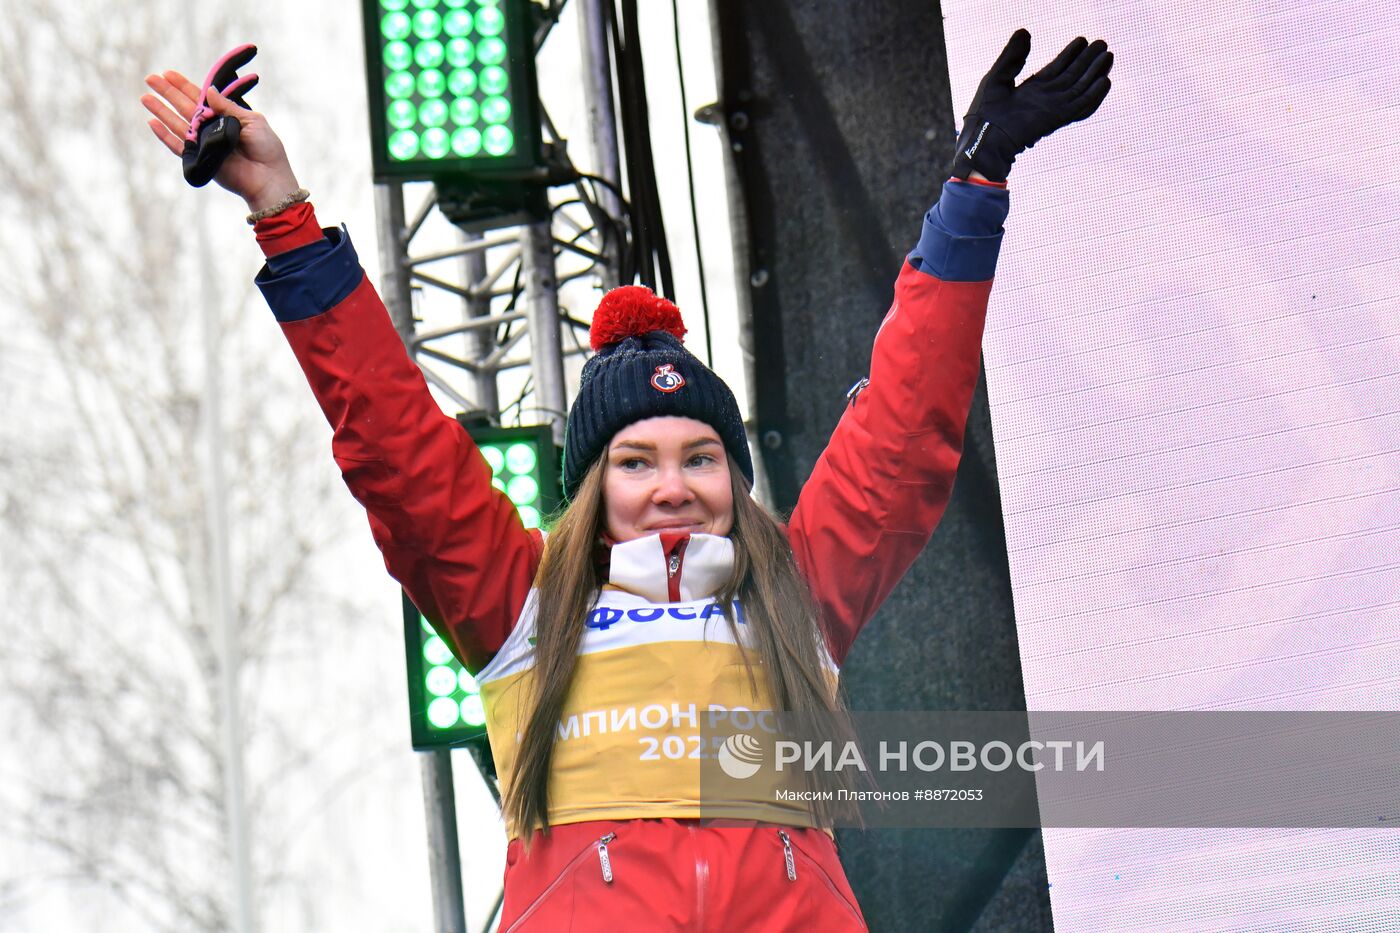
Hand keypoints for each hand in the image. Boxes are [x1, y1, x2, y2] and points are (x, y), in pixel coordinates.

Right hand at [142, 70, 300, 210]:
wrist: (268, 177)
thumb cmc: (266, 148)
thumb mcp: (252, 121)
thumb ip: (228, 107)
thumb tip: (208, 91)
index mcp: (226, 116)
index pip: (201, 97)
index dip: (184, 86)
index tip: (168, 74)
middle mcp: (212, 128)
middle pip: (184, 107)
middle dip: (167, 93)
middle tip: (150, 78)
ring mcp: (204, 143)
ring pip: (177, 123)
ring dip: (161, 110)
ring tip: (145, 97)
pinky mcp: (199, 159)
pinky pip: (177, 146)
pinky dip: (164, 135)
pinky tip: (151, 122)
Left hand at [950, 29, 1113, 182]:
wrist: (985, 137)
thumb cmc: (986, 111)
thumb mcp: (997, 76)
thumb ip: (1012, 55)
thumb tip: (1025, 31)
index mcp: (1032, 89)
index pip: (1057, 68)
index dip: (1070, 54)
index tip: (1082, 39)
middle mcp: (1045, 98)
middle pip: (1073, 76)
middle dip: (1089, 60)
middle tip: (1103, 43)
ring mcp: (1052, 107)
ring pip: (1081, 87)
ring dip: (1095, 72)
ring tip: (1108, 55)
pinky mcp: (1057, 118)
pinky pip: (1081, 106)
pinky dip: (1094, 95)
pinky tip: (1105, 81)